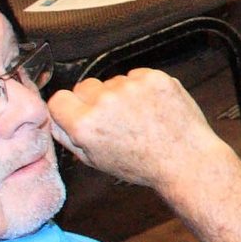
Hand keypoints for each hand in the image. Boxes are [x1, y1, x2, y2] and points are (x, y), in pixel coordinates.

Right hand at [47, 67, 231, 186]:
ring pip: (112, 81)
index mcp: (85, 124)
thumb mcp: (95, 160)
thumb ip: (69, 137)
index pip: (58, 99)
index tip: (78, 114)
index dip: (68, 108)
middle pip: (84, 87)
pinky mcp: (154, 78)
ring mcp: (130, 87)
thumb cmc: (143, 165)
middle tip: (114, 119)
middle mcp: (104, 102)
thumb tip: (53, 118)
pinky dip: (142, 88)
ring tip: (139, 118)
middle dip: (94, 100)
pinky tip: (152, 108)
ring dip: (120, 94)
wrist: (186, 160)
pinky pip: (136, 76)